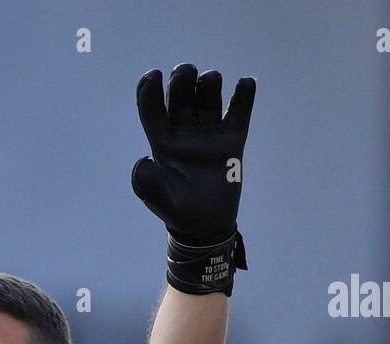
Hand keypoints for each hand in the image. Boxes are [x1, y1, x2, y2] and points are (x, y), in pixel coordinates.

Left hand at [131, 64, 254, 245]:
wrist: (205, 225)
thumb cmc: (177, 210)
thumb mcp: (154, 196)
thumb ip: (145, 178)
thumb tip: (145, 158)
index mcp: (162, 142)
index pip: (153, 110)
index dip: (149, 91)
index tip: (154, 75)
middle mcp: (184, 133)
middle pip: (181, 97)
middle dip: (181, 80)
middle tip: (185, 71)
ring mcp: (208, 134)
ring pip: (207, 98)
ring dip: (208, 82)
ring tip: (210, 78)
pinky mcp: (232, 140)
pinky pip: (238, 113)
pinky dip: (243, 96)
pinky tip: (245, 83)